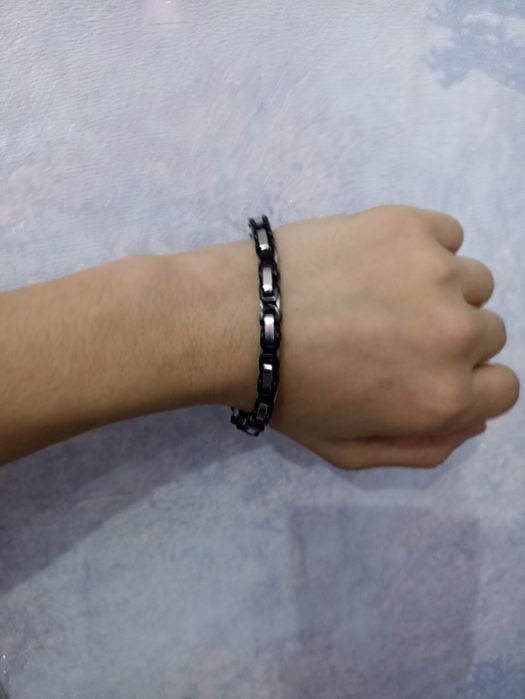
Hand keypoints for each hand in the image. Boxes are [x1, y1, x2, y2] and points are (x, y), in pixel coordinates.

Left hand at [258, 205, 519, 469]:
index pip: (503, 389)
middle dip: (450, 338)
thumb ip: (421, 449)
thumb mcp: (348, 450)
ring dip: (440, 290)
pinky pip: (447, 235)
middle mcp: (456, 335)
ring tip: (382, 293)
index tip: (428, 370)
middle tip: (392, 332)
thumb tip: (473, 422)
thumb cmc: (288, 392)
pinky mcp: (410, 226)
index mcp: (445, 397)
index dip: (468, 383)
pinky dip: (424, 247)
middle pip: (489, 333)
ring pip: (471, 282)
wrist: (237, 320)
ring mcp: (437, 273)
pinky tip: (379, 260)